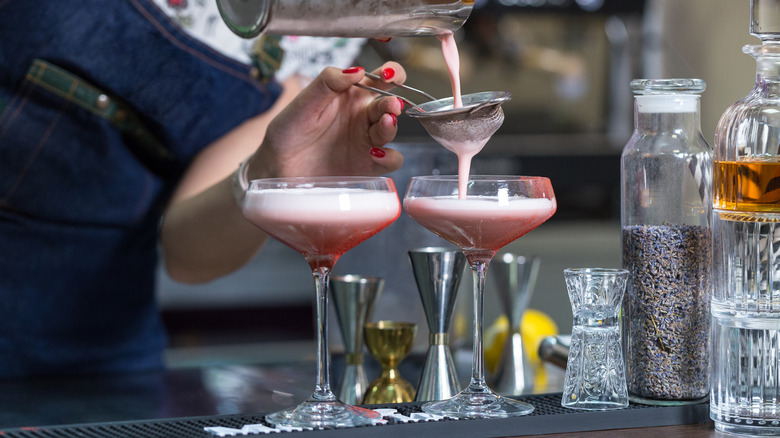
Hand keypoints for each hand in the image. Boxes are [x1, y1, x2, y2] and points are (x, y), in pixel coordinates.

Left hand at [249, 62, 406, 178]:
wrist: (278, 167)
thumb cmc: (289, 132)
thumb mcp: (303, 102)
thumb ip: (328, 82)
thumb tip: (357, 70)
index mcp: (350, 96)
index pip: (378, 79)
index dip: (391, 73)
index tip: (390, 75)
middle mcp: (362, 117)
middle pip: (389, 105)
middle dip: (393, 103)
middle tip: (391, 105)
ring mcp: (366, 141)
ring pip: (391, 130)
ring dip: (391, 126)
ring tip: (384, 124)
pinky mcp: (368, 165)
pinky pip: (391, 161)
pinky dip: (389, 157)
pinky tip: (375, 154)